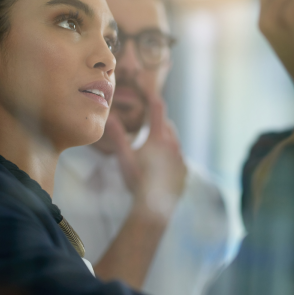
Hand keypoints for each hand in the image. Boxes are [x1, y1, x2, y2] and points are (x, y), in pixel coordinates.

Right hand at [104, 95, 186, 216]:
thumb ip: (117, 136)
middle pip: (166, 124)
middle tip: (144, 125)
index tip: (145, 87)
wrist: (154, 207)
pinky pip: (178, 156)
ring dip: (163, 138)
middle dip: (156, 121)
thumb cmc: (137, 180)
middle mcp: (174, 144)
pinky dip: (169, 154)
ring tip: (150, 147)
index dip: (151, 95)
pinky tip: (159, 164)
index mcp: (159, 138)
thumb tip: (108, 118)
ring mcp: (181, 158)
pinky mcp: (184, 171)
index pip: (157, 108)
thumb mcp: (124, 158)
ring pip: (173, 140)